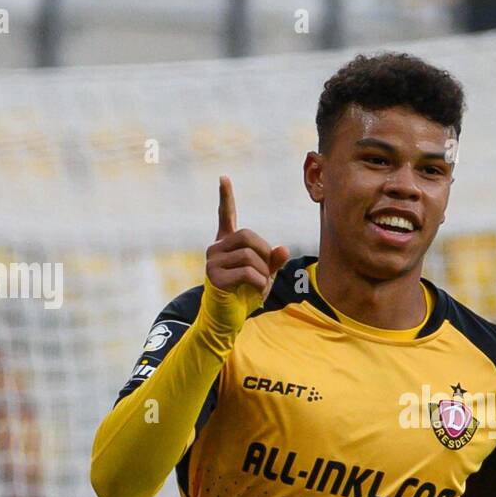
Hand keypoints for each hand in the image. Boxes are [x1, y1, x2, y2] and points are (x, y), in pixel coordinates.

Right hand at [204, 175, 290, 316]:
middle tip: (268, 271)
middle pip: (248, 235)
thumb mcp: (265, 275)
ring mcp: (212, 261)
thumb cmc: (245, 294)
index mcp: (227, 244)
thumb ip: (274, 261)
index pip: (225, 215)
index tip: (223, 177)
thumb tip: (283, 249)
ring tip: (260, 285)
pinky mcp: (214, 276)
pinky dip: (259, 283)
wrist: (228, 318)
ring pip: (249, 255)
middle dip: (265, 253)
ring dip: (263, 272)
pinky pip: (247, 272)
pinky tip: (256, 291)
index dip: (225, 197)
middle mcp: (216, 248)